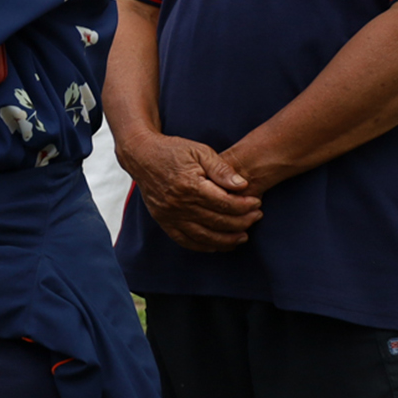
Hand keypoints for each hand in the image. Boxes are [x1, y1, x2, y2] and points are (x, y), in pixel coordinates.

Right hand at [118, 129, 261, 252]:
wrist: (141, 155)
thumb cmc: (173, 150)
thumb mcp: (200, 151)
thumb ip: (222, 169)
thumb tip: (242, 185)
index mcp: (190, 185)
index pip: (225, 203)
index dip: (245, 206)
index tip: (257, 203)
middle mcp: (178, 204)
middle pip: (218, 221)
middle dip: (242, 222)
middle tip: (256, 217)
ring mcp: (169, 215)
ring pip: (204, 236)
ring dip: (226, 240)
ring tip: (243, 237)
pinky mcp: (162, 220)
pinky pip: (184, 240)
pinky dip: (202, 246)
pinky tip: (217, 246)